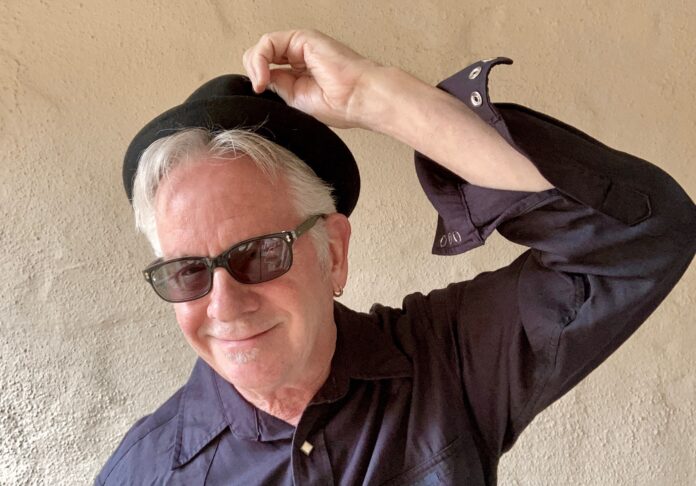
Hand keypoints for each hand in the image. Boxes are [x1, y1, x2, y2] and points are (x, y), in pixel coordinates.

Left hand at [243, 29, 378, 127]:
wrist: (358, 99)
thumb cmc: (341, 105)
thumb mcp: (296, 100)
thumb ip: (278, 86)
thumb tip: (261, 79)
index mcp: (301, 72)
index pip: (267, 69)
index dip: (257, 81)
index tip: (260, 95)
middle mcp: (300, 56)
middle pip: (262, 56)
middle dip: (254, 72)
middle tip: (260, 89)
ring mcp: (301, 46)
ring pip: (263, 47)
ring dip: (254, 67)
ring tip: (261, 84)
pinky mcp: (302, 38)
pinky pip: (268, 42)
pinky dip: (260, 60)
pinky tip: (264, 76)